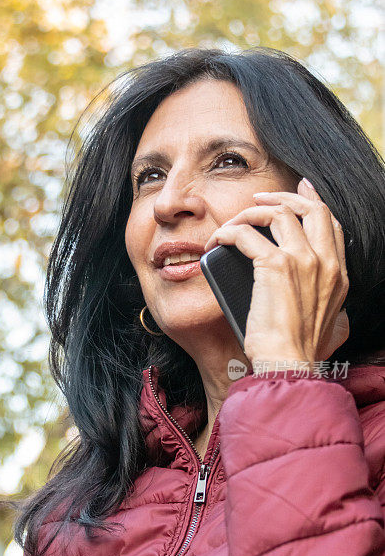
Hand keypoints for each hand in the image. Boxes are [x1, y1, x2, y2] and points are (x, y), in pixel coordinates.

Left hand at [203, 178, 349, 367]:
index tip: (299, 191)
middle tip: (259, 199)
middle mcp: (325, 262)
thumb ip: (331, 310)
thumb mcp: (330, 328)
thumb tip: (326, 309)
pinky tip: (217, 243)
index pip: (330, 224)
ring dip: (249, 214)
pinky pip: (246, 233)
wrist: (288, 363)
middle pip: (310, 208)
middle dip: (283, 197)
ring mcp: (302, 260)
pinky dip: (227, 233)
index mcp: (338, 275)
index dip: (312, 202)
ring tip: (231, 224)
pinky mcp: (275, 265)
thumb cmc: (299, 352)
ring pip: (277, 213)